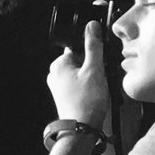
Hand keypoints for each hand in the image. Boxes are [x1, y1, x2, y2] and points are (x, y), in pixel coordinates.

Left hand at [47, 18, 111, 134]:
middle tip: (99, 80)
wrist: (82, 128)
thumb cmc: (87, 101)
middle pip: (80, 61)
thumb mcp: (94, 69)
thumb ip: (93, 46)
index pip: (78, 48)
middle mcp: (54, 74)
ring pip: (81, 74)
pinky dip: (89, 88)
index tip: (100, 66)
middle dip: (93, 68)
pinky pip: (79, 86)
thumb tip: (91, 26)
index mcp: (58, 64)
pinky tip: (94, 96)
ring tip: (97, 90)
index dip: (93, 56)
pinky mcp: (64, 97)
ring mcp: (58, 86)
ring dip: (93, 79)